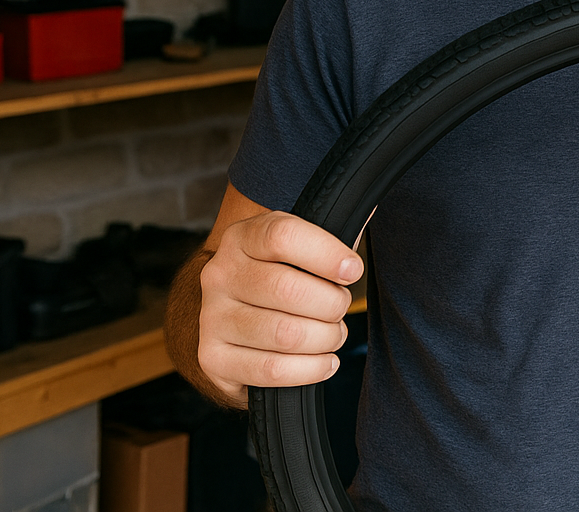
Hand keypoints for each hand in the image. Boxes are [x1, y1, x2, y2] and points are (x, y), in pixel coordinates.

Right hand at [196, 210, 361, 404]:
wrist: (234, 318)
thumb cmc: (281, 277)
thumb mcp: (301, 247)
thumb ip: (331, 233)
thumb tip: (367, 207)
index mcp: (243, 237)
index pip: (284, 236)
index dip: (327, 253)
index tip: (353, 269)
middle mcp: (220, 275)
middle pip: (289, 290)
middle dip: (332, 304)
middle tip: (339, 307)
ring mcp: (211, 318)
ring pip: (285, 334)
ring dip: (325, 338)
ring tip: (332, 334)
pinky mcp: (213, 359)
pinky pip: (272, 370)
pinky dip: (311, 369)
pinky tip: (324, 360)